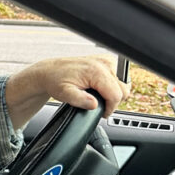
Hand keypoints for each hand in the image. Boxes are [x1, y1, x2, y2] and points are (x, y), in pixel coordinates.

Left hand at [6, 56, 130, 127]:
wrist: (50, 70)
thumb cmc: (56, 81)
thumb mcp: (64, 94)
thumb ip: (79, 100)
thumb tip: (94, 105)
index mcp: (97, 71)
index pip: (116, 95)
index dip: (110, 108)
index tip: (102, 113)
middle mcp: (105, 63)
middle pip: (123, 90)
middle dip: (112, 101)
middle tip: (97, 104)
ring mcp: (108, 60)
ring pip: (123, 84)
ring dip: (113, 93)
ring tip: (97, 95)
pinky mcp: (108, 61)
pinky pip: (119, 78)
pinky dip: (111, 86)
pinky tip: (99, 88)